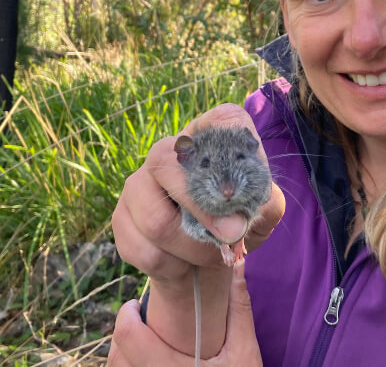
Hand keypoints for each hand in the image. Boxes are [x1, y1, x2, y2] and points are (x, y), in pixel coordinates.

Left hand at [108, 261, 262, 366]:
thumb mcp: (244, 352)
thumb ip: (239, 309)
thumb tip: (238, 264)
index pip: (128, 337)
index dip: (126, 315)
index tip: (136, 303)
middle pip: (115, 358)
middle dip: (122, 335)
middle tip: (139, 320)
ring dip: (121, 356)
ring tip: (140, 342)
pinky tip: (143, 363)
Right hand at [111, 103, 284, 355]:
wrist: (203, 260)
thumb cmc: (237, 223)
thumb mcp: (262, 214)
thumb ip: (264, 205)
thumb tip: (239, 213)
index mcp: (212, 136)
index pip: (223, 121)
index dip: (232, 153)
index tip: (240, 192)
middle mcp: (169, 149)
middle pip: (166, 164)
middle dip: (204, 211)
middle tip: (232, 235)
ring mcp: (139, 182)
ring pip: (156, 220)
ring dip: (191, 248)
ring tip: (208, 252)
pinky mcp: (121, 217)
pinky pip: (144, 249)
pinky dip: (172, 265)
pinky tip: (182, 260)